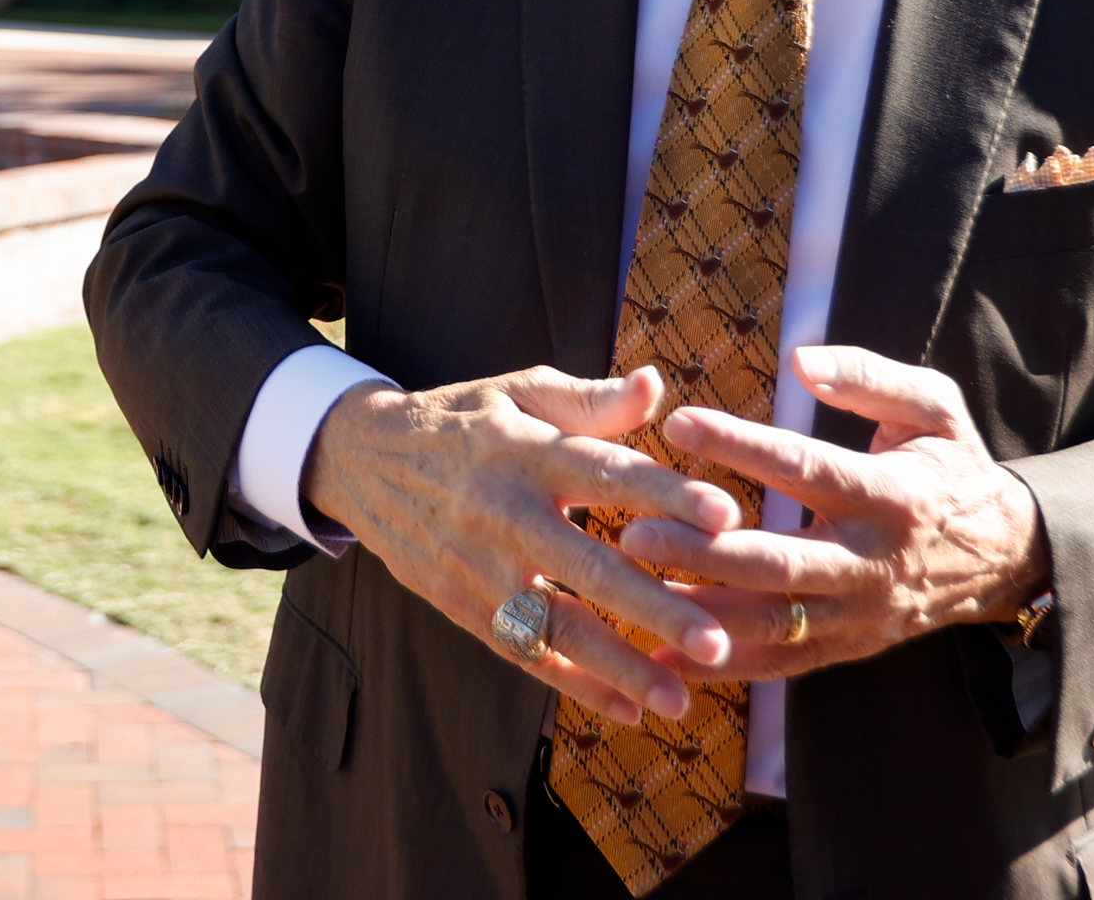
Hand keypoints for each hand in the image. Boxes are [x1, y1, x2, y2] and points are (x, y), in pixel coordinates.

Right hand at [304, 366, 742, 725]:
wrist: (364, 460)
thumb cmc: (463, 421)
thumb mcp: (518, 390)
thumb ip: (589, 398)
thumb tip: (655, 385)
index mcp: (528, 450)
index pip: (608, 473)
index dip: (668, 495)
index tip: (729, 517)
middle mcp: (506, 513)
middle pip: (589, 567)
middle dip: (655, 607)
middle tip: (718, 640)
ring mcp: (481, 568)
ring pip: (557, 627)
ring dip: (621, 667)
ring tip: (680, 698)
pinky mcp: (463, 606)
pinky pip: (524, 654)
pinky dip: (575, 685)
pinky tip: (628, 709)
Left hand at [620, 345, 1049, 683]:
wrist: (1005, 556)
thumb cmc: (953, 466)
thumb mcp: (935, 405)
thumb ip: (869, 377)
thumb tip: (800, 360)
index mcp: (890, 495)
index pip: (803, 468)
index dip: (739, 445)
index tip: (677, 422)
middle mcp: (871, 561)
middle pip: (776, 562)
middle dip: (701, 553)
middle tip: (632, 533)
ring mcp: (859, 613)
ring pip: (771, 622)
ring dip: (700, 612)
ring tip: (634, 590)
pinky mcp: (849, 646)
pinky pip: (780, 663)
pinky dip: (722, 665)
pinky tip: (662, 655)